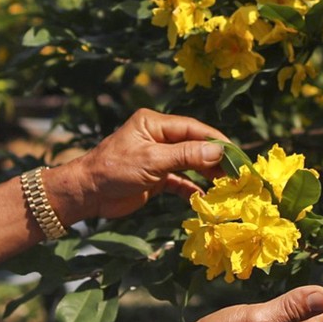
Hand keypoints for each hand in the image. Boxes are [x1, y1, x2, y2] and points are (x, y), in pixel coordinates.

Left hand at [51, 109, 228, 221]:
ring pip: (190, 164)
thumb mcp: (152, 161)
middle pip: (194, 146)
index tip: (235, 154)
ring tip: (226, 187)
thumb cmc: (114, 170)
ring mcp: (157, 158)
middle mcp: (158, 137)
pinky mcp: (155, 178)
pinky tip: (206, 198)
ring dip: (207, 174)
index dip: (215, 141)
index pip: (193, 128)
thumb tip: (218, 150)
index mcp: (155, 123)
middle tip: (236, 174)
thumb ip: (186, 155)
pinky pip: (180, 181)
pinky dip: (193, 189)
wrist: (87, 193)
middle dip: (214, 159)